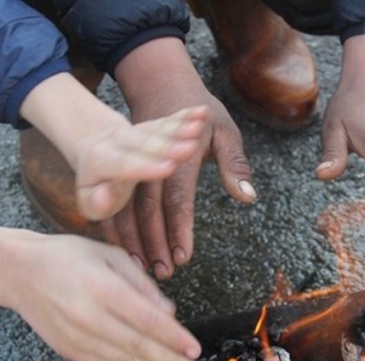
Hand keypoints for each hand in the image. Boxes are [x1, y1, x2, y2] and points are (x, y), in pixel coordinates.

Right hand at [0, 220, 202, 360]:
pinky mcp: (70, 351)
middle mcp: (88, 316)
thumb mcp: (111, 255)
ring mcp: (77, 338)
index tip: (195, 349)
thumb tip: (170, 315)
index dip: (173, 338)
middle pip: (137, 347)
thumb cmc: (69, 257)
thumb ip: (142, 285)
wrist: (18, 273)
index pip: (145, 319)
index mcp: (101, 287)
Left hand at [73, 105, 211, 221]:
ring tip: (199, 126)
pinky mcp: (153, 127)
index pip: (124, 165)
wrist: (93, 148)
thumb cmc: (94, 185)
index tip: (167, 167)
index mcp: (103, 160)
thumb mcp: (87, 199)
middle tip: (190, 148)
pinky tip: (202, 112)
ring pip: (160, 129)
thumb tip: (105, 199)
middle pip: (146, 143)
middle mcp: (120, 141)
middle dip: (168, 146)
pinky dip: (186, 116)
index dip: (145, 166)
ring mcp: (138, 132)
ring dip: (180, 128)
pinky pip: (170, 120)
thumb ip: (96, 203)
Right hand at [107, 38, 254, 278]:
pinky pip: (117, 202)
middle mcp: (152, 160)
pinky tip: (127, 250)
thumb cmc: (202, 114)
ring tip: (145, 267)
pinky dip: (120, 227)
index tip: (182, 256)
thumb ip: (235, 165)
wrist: (162, 85)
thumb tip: (247, 196)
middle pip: (148, 208)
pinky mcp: (124, 167)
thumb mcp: (225, 132)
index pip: (178, 198)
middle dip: (154, 242)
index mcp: (180, 153)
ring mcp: (134, 162)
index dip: (179, 228)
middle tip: (163, 272)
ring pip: (128, 207)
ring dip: (135, 240)